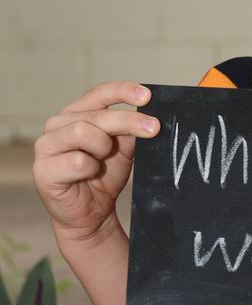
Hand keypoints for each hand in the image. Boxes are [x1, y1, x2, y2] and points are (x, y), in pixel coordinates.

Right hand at [33, 82, 159, 242]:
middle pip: (97, 114)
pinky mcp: (43, 170)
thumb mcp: (123, 148)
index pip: (99, 93)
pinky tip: (89, 175)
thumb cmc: (103, 176)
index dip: (123, 91)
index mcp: (76, 113)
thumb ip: (130, 131)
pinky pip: (76, 160)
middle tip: (154, 128)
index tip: (147, 96)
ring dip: (103, 147)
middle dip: (129, 121)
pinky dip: (91, 168)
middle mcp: (57, 125)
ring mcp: (46, 146)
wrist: (91, 214)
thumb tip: (150, 117)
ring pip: (83, 132)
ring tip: (103, 161)